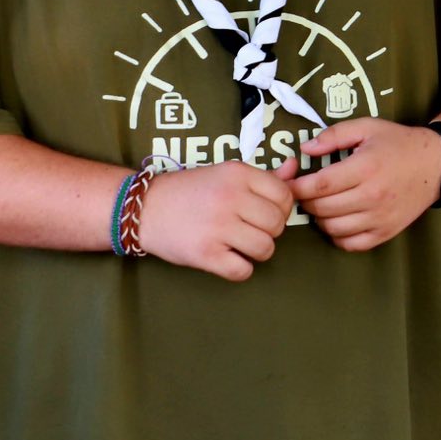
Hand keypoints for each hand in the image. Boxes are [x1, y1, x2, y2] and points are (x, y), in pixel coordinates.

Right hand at [140, 157, 298, 280]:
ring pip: (265, 248)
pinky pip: (242, 271)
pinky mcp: (205, 253)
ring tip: (241, 245)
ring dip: (257, 251)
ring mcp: (218, 226)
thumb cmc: (191, 191)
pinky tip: (229, 259)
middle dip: (270, 231)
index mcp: (238, 173)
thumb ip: (264, 175)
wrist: (145, 209)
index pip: (284, 195)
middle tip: (251, 230)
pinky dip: (240, 269)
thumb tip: (295, 168)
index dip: (282, 208)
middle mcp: (231, 197)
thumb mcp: (227, 174)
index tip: (265, 212)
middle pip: (277, 224)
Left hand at [289, 118, 440, 251]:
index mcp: (366, 168)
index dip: (298, 187)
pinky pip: (350, 243)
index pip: (320, 185)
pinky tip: (339, 220)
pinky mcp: (386, 232)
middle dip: (307, 201)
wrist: (435, 164)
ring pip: (332, 228)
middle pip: (322, 208)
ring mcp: (380, 217)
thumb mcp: (367, 127)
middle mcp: (372, 195)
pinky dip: (338, 235)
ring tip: (323, 204)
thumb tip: (305, 149)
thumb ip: (334, 135)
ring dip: (320, 218)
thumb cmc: (398, 143)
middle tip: (307, 192)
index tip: (290, 183)